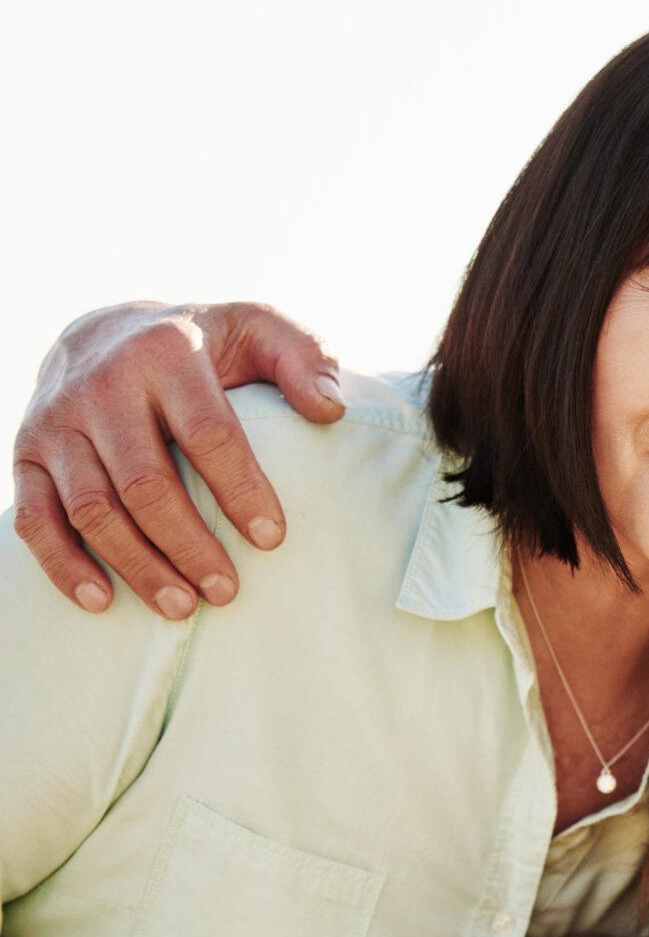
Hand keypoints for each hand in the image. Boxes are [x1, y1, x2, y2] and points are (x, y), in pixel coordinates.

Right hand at [12, 300, 342, 617]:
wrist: (104, 331)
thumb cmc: (202, 342)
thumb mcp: (258, 329)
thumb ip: (305, 357)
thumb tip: (330, 409)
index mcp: (165, 353)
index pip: (207, 433)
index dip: (240, 490)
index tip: (272, 540)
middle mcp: (102, 387)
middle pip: (145, 483)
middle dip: (188, 544)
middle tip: (227, 591)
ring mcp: (56, 424)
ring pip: (92, 509)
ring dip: (136, 564)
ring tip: (182, 607)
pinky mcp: (25, 454)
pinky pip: (34, 518)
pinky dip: (63, 564)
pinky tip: (100, 601)